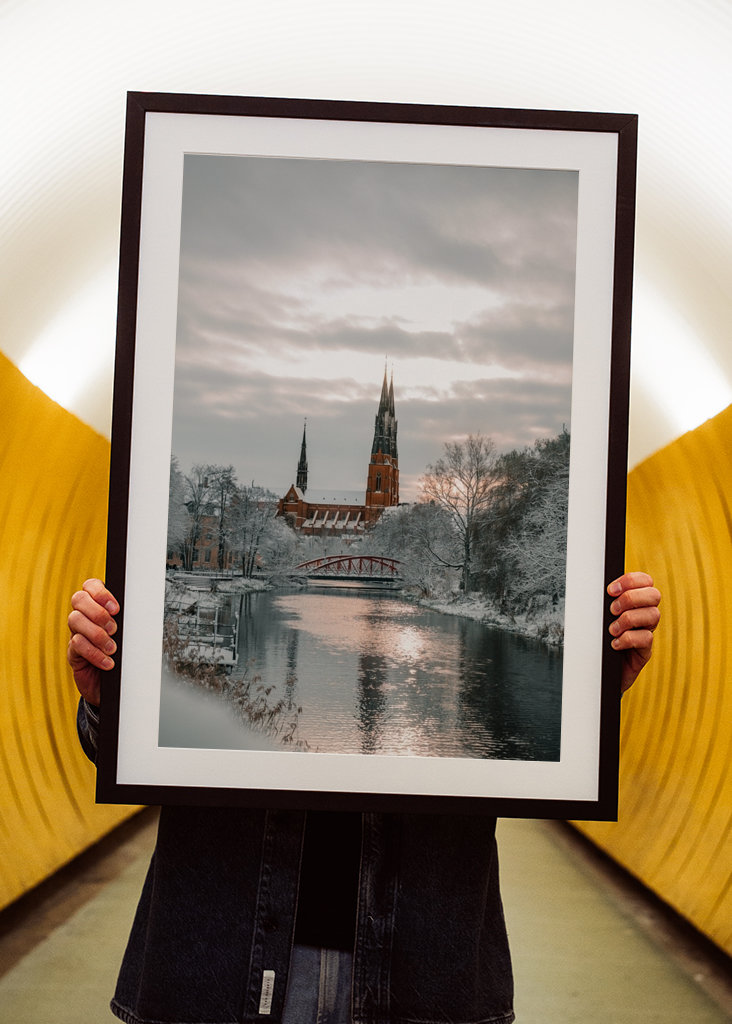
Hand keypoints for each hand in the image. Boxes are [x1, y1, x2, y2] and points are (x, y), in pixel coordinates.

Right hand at [67, 579, 119, 704]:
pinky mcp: (73, 652)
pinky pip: (77, 645)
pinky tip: (107, 662)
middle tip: (114, 628)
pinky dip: (94, 653)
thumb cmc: (125, 654)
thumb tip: (141, 609)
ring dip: (97, 634)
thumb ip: (129, 620)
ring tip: (112, 648)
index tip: (116, 608)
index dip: (100, 592)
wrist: (116, 684)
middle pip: (78, 599)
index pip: (90, 585)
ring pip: (75, 620)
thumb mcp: (129, 634)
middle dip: (98, 612)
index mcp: (98, 606)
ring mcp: (76, 633)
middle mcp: (84, 616)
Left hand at [607, 571, 660, 692]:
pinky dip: (628, 639)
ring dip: (628, 619)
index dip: (631, 580)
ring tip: (612, 630)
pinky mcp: (645, 651)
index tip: (610, 590)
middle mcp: (644, 615)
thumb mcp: (598, 618)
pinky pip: (646, 638)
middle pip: (654, 595)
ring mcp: (646, 632)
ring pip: (653, 615)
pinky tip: (614, 644)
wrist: (598, 671)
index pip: (645, 581)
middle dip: (631, 598)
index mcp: (635, 602)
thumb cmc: (596, 640)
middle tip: (612, 610)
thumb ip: (602, 602)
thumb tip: (592, 588)